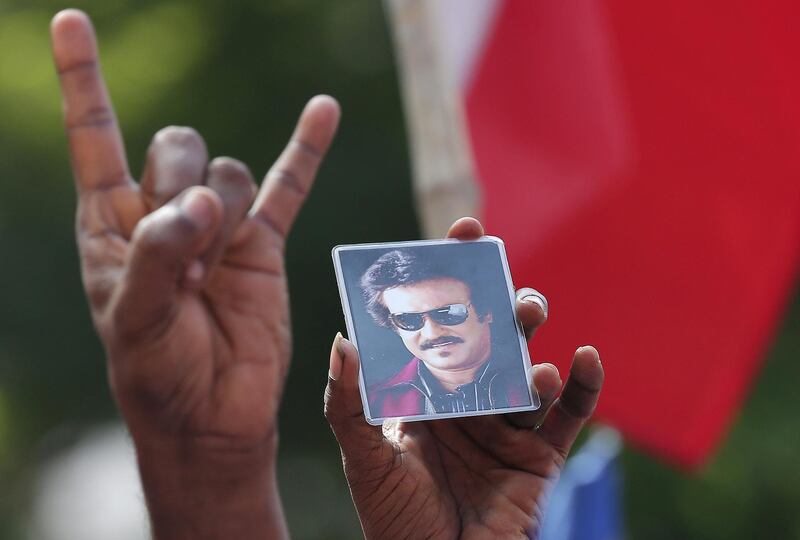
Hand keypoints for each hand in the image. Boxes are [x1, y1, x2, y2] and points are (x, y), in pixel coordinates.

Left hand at [51, 10, 338, 538]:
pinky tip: (324, 110)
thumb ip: (158, 252)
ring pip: (227, 171)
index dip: (82, 80)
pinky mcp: (264, 245)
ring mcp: (219, 227)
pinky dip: (306, 148)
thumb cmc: (157, 373)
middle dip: (181, 185)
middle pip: (176, 146)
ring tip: (211, 274)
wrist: (214, 415)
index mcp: (113, 226)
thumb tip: (205, 200)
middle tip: (183, 252)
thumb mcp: (134, 319)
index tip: (72, 22)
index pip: (94, 136)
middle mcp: (166, 215)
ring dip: (224, 216)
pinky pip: (289, 185)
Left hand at [324, 217, 603, 539]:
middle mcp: (467, 401)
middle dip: (496, 299)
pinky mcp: (541, 455)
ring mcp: (506, 425)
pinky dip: (582, 384)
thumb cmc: (394, 519)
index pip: (439, 324)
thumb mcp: (363, 456)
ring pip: (527, 364)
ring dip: (531, 335)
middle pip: (488, 336)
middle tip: (499, 272)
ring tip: (528, 313)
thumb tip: (342, 339)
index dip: (451, 280)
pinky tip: (583, 357)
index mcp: (425, 393)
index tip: (460, 234)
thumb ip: (349, 402)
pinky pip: (570, 413)